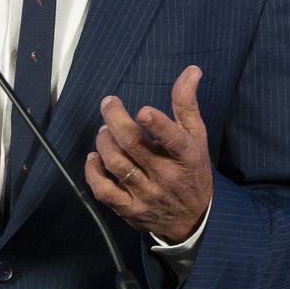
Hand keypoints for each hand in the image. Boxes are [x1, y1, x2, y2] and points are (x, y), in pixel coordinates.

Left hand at [84, 65, 212, 241]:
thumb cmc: (193, 169)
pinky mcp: (130, 210)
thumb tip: (191, 70)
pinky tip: (94, 158)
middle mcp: (166, 176)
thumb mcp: (197, 135)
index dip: (156, 124)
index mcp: (186, 155)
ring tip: (105, 131)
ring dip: (104, 141)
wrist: (194, 218)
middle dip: (115, 120)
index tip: (143, 111)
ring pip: (116, 164)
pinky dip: (93, 172)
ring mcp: (146, 194)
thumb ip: (187, 103)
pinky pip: (104, 191)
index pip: (171, 138)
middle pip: (133, 145)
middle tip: (109, 103)